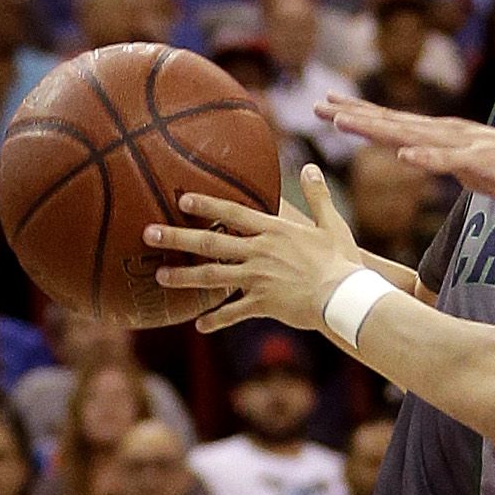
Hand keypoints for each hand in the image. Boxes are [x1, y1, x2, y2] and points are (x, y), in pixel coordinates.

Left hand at [146, 167, 359, 333]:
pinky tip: (199, 326)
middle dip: (177, 236)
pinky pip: (233, 313)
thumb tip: (311, 168)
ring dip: (184, 276)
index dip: (206, 204)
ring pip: (212, 276)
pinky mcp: (263, 304)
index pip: (232, 212)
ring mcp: (258, 279)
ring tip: (160, 275)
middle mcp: (259, 252)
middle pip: (210, 241)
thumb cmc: (342, 261)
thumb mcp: (331, 224)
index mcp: (274, 230)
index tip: (181, 199)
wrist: (345, 297)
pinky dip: (216, 320)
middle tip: (149, 233)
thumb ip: (317, 196)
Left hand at [313, 98, 494, 201]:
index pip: (393, 122)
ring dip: (376, 129)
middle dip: (354, 114)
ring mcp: (461, 145)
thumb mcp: (468, 168)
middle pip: (392, 122)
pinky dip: (425, 158)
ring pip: (410, 135)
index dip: (360, 114)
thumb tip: (421, 160)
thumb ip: (443, 162)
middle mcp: (445, 132)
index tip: (328, 106)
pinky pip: (448, 162)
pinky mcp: (480, 162)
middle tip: (318, 105)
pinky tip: (403, 156)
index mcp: (441, 135)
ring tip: (345, 123)